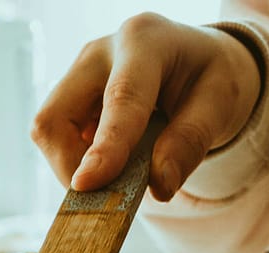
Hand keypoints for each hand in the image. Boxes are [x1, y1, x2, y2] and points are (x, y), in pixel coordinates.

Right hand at [31, 13, 261, 199]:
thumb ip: (191, 142)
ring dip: (74, 168)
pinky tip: (108, 160)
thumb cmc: (208, 80)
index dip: (103, 147)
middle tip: (110, 194)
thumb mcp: (220, 104)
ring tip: (116, 173)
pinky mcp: (68, 96)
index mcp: (145, 41)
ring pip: (48, 133)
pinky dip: (77, 163)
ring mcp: (77, 74)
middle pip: (56, 118)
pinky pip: (56, 139)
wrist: (195, 63)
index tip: (86, 185)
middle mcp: (100, 52)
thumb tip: (159, 186)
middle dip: (73, 167)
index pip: (120, 98)